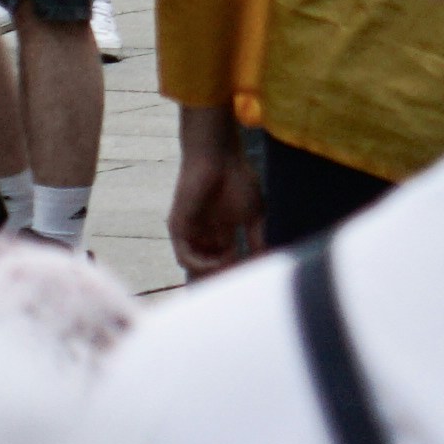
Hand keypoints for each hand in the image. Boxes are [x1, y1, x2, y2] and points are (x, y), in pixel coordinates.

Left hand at [170, 113, 265, 279]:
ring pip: (196, 267)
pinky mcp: (178, 227)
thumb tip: (265, 263)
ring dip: (213, 275)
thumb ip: (257, 240)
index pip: (226, 262)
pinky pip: (185, 256)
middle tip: (239, 287)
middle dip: (224, 279)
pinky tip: (219, 261)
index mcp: (220, 231)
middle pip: (210, 269)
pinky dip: (202, 264)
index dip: (238, 273)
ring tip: (231, 273)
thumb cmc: (238, 179)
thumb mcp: (253, 216)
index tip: (252, 279)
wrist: (217, 156)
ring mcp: (190, 232)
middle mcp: (203, 235)